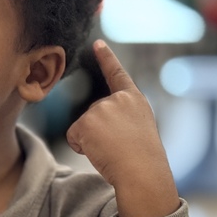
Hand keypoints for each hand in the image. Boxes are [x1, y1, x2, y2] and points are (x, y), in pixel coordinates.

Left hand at [66, 41, 179, 216]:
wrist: (142, 172)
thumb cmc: (143, 160)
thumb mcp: (139, 130)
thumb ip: (120, 119)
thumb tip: (94, 125)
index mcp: (134, 101)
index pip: (117, 74)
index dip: (107, 58)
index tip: (97, 43)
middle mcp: (117, 99)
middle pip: (94, 114)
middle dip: (99, 132)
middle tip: (119, 146)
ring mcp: (101, 108)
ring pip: (84, 127)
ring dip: (91, 141)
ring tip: (112, 150)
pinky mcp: (87, 121)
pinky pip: (73, 136)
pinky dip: (81, 147)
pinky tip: (100, 151)